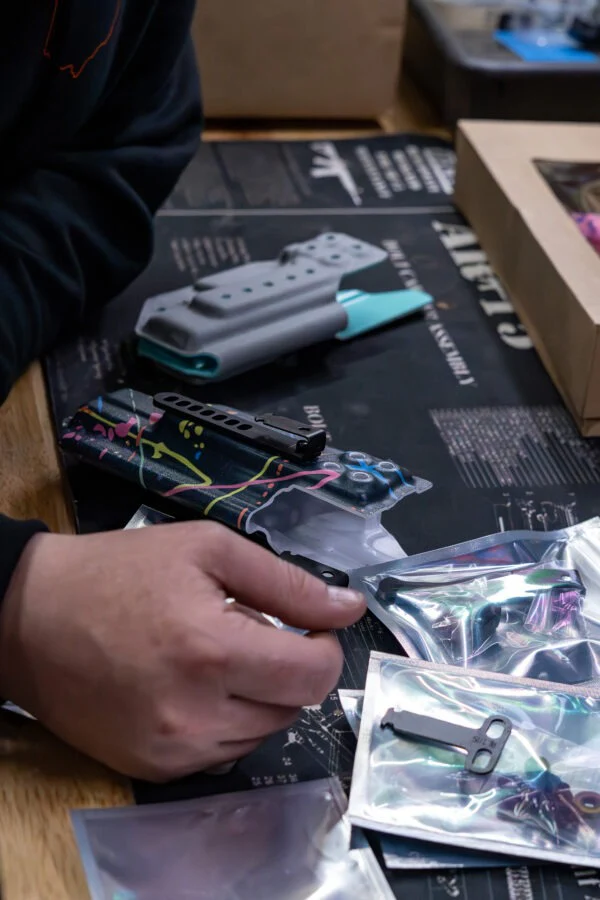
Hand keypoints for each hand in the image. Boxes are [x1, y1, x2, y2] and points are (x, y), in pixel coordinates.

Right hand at [0, 522, 364, 780]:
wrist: (30, 619)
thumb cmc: (118, 573)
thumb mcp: (206, 549)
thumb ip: (287, 582)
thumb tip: (349, 608)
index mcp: (212, 651)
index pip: (314, 676)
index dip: (323, 648)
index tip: (308, 628)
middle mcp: (196, 714)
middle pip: (293, 707)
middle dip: (287, 667)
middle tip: (246, 631)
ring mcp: (172, 751)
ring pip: (262, 733)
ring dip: (257, 696)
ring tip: (214, 657)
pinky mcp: (152, 769)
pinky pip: (222, 753)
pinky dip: (225, 721)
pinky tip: (193, 687)